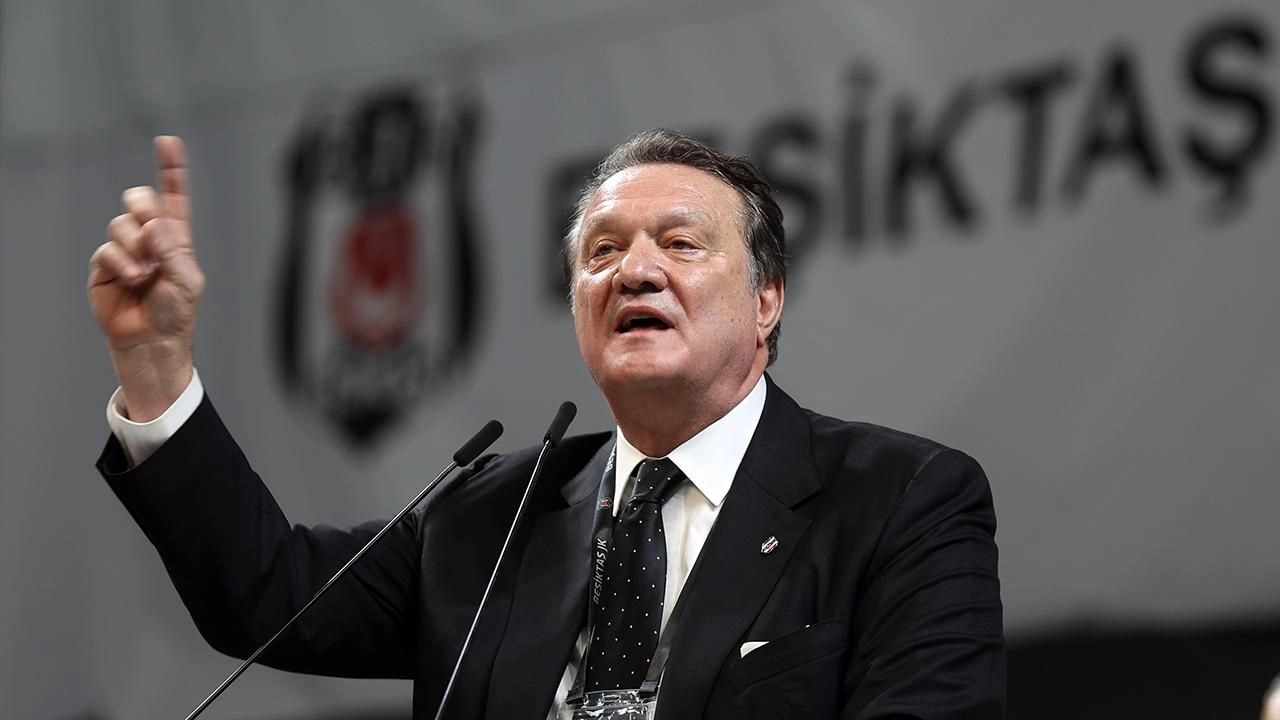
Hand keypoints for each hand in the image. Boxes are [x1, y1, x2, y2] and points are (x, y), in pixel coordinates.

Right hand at [88, 136, 205, 420]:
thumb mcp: (186, 282)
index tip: (168, 142)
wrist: (151, 342)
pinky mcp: (105, 266)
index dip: (171, 170)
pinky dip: (120, 262)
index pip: (174, 198)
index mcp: (176, 238)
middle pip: (139, 201)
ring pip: (121, 225)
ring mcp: (126, 250)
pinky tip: (131, 278)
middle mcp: (150, 239)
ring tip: (145, 274)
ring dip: (135, 247)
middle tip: (152, 231)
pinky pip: (107, 249)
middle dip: (142, 207)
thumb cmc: (175, 314)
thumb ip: (174, 251)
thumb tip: (158, 224)